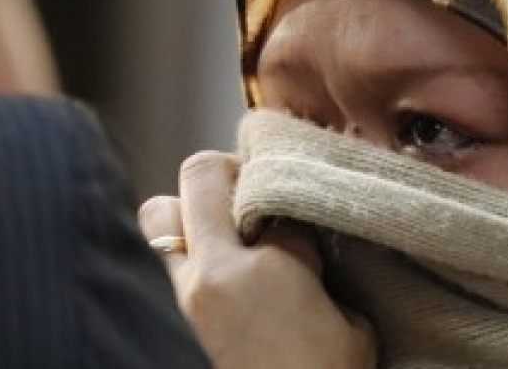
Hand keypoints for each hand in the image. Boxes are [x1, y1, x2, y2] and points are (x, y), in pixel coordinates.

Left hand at [139, 151, 375, 368]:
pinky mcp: (166, 321)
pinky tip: (208, 275)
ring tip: (217, 237)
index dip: (295, 202)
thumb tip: (309, 259)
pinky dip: (175, 256)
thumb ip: (327, 283)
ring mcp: (182, 297)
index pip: (282, 198)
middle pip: (201, 175)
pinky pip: (155, 262)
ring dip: (186, 215)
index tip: (301, 216)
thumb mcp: (351, 331)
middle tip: (250, 198)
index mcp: (273, 270)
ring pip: (158, 214)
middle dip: (225, 175)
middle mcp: (215, 272)